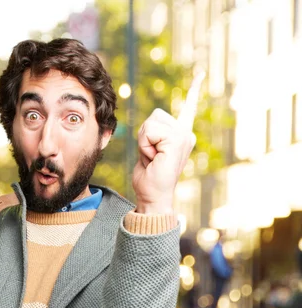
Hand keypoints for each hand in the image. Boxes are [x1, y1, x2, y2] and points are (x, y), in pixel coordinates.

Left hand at [132, 71, 204, 214]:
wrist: (153, 196)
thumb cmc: (149, 178)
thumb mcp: (148, 152)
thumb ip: (152, 136)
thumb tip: (151, 128)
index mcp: (181, 134)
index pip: (188, 108)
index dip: (194, 90)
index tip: (201, 73)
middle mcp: (186, 133)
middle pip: (154, 116)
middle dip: (144, 136)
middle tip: (151, 156)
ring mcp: (184, 136)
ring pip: (150, 124)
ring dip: (144, 142)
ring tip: (152, 158)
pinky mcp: (177, 140)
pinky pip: (149, 132)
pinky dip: (145, 145)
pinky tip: (154, 159)